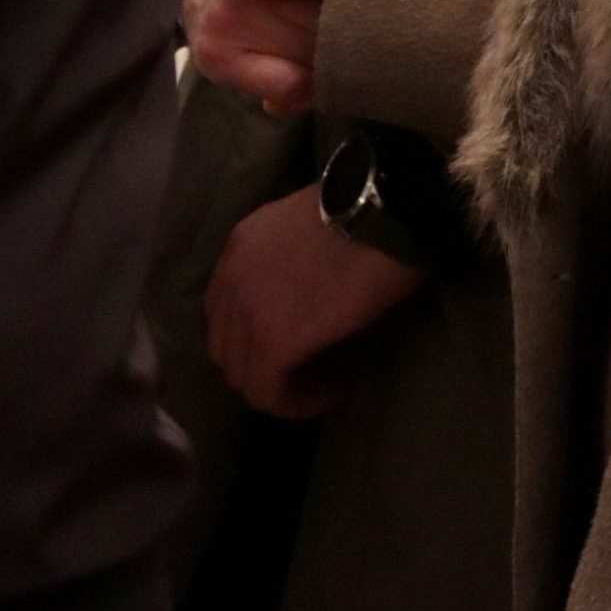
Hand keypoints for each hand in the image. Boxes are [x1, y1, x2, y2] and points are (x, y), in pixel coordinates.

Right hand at [185, 0, 424, 112]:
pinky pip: (287, 89)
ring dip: (339, 55)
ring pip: (313, 60)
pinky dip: (310, 84)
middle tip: (378, 16)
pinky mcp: (216, 58)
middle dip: (360, 22)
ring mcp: (225, 23)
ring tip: (349, 35)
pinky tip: (317, 64)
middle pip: (331, 24)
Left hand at [206, 181, 424, 419]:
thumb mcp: (312, 231)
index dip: (258, 334)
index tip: (301, 339)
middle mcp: (230, 279)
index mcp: (241, 246)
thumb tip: (312, 312)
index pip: (226, 310)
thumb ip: (292, 268)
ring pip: (243, 375)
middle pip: (227, 348)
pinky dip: (299, 402)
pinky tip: (333, 391)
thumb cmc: (366, 211)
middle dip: (264, 364)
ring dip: (282, 386)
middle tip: (311, 364)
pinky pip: (270, 394)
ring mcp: (246, 313)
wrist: (384, 208)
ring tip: (325, 380)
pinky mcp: (272, 344)